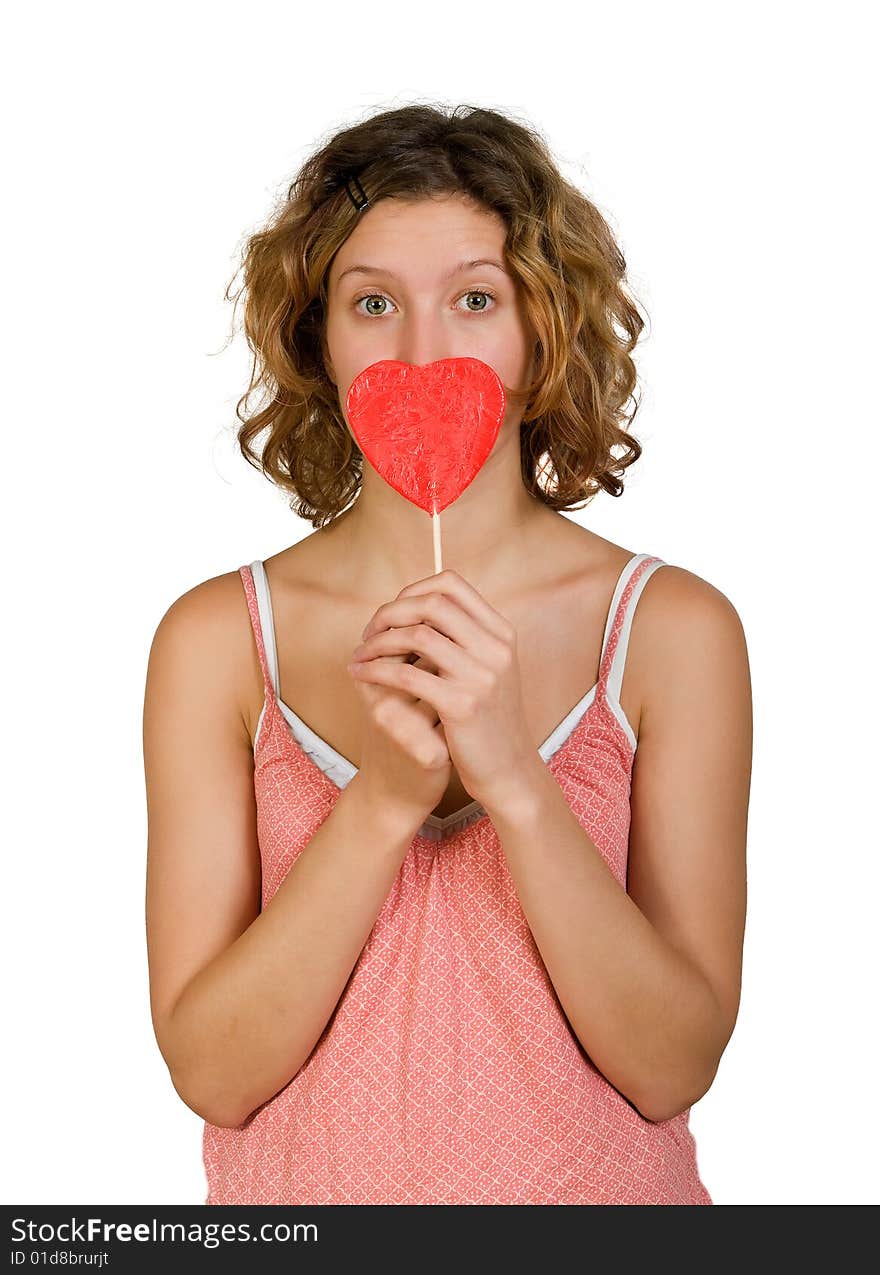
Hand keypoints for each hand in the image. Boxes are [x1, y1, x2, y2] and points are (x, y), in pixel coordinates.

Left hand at [348, 568, 535, 809]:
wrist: (508, 769)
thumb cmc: (489, 719)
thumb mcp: (489, 669)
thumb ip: (465, 638)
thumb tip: (419, 605)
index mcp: (501, 633)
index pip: (452, 584)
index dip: (413, 590)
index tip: (392, 612)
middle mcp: (496, 648)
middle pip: (433, 603)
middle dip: (391, 612)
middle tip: (369, 631)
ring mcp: (481, 676)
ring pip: (417, 635)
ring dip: (379, 641)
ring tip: (360, 654)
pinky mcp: (462, 705)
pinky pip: (407, 673)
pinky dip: (377, 669)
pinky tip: (361, 675)